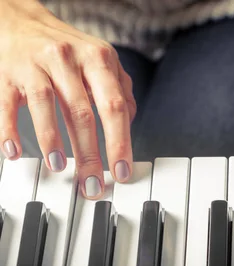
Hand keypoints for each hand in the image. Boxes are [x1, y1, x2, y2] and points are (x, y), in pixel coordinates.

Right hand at [0, 0, 134, 198]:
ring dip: (52, 140)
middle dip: (89, 153)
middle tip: (92, 182)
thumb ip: (120, 90)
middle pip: (82, 112)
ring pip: (46, 105)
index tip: (122, 171)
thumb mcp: (102, 62)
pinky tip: (14, 151)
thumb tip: (129, 123)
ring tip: (58, 166)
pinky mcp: (8, 73)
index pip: (114, 106)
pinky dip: (9, 129)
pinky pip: (7, 104)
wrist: (23, 23)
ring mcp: (36, 65)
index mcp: (98, 60)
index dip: (119, 143)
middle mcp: (69, 59)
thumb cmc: (69, 51)